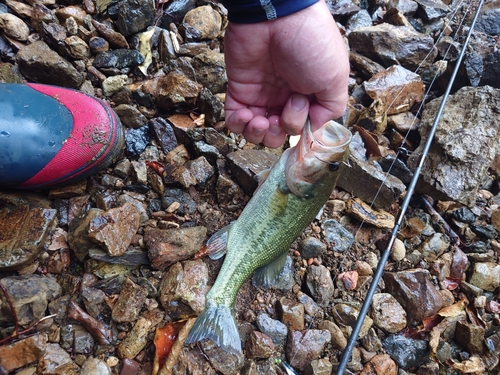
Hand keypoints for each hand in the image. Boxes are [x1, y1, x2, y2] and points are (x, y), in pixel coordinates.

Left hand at [223, 0, 348, 147]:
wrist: (278, 17)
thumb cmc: (311, 43)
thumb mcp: (335, 78)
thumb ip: (329, 109)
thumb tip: (312, 127)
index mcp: (308, 96)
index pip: (300, 127)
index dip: (299, 128)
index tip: (301, 109)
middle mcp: (284, 97)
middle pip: (276, 134)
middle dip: (277, 134)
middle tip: (280, 114)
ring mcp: (260, 94)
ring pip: (255, 131)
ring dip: (257, 135)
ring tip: (261, 120)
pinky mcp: (239, 89)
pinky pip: (234, 119)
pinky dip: (238, 125)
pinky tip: (247, 115)